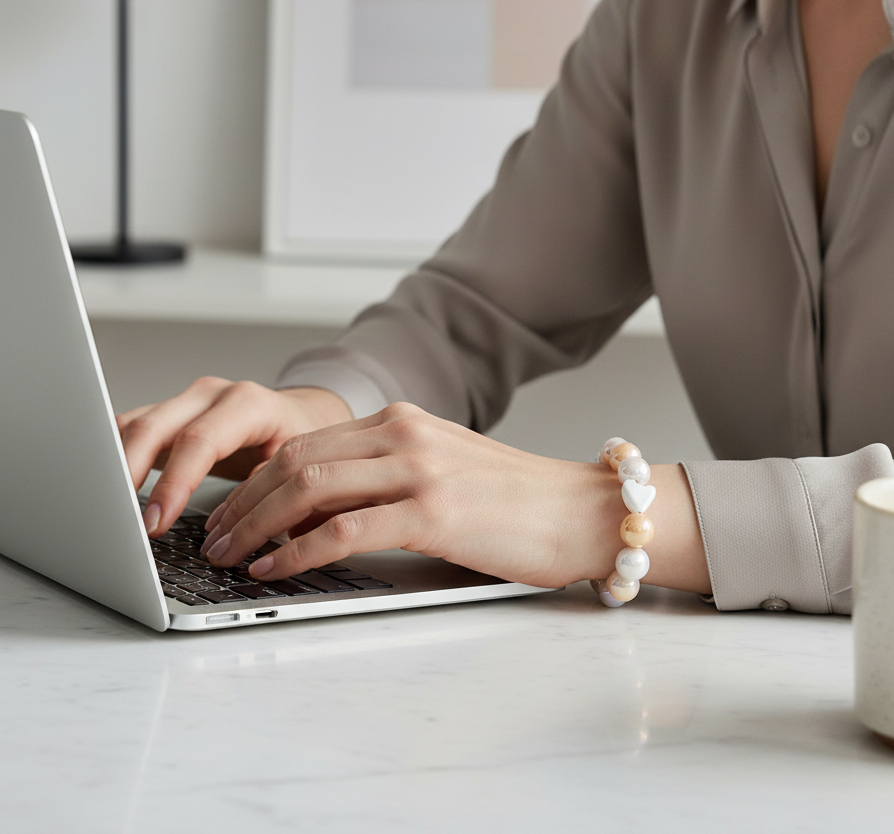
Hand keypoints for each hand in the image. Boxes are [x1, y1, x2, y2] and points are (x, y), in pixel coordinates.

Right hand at [117, 378, 353, 536]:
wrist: (299, 416)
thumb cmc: (300, 439)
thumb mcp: (296, 463)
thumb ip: (263, 488)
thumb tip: (231, 528)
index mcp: (247, 403)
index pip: (200, 441)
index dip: (174, 483)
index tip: (156, 522)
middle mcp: (210, 395)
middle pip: (154, 427)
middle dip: (130, 474)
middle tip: (121, 521)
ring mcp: (185, 402)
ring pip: (134, 425)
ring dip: (115, 467)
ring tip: (106, 509)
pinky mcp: (168, 415)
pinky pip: (131, 430)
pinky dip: (115, 458)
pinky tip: (108, 489)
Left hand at [202, 402, 711, 593]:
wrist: (583, 510)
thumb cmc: (516, 500)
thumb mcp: (443, 470)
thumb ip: (385, 477)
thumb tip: (316, 514)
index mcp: (404, 421)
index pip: (307, 443)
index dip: (256, 479)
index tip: (229, 510)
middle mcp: (405, 434)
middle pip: (297, 461)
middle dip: (243, 502)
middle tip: (213, 537)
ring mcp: (419, 470)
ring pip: (310, 488)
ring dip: (257, 525)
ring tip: (228, 556)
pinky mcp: (435, 512)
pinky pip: (346, 529)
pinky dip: (299, 550)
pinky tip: (275, 568)